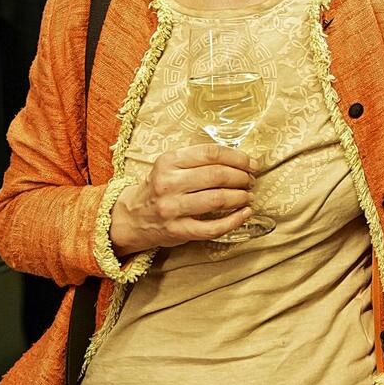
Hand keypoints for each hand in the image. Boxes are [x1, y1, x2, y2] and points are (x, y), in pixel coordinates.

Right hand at [109, 144, 253, 254]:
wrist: (132, 217)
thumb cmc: (159, 188)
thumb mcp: (170, 166)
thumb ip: (198, 160)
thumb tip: (239, 159)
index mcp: (169, 161)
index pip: (211, 153)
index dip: (238, 157)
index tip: (251, 163)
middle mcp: (169, 183)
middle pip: (217, 175)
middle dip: (242, 177)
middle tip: (251, 181)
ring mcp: (172, 208)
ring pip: (218, 199)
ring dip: (241, 197)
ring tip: (248, 196)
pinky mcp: (178, 230)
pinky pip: (213, 228)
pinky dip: (235, 220)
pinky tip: (245, 214)